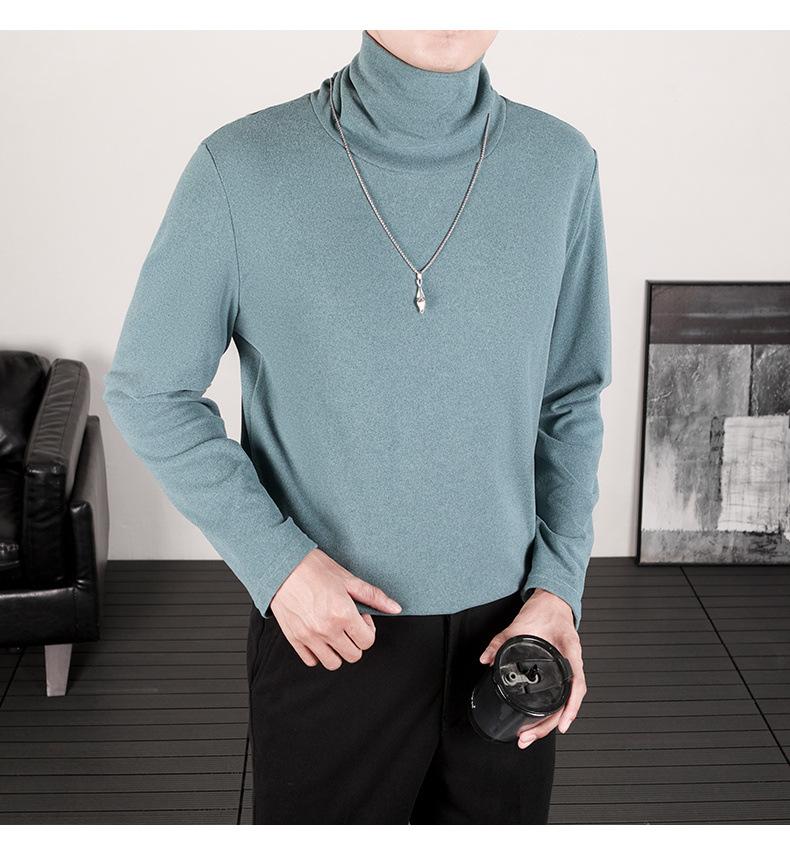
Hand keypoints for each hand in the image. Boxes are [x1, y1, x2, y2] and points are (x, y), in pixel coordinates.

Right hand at [269, 548, 401, 669]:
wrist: (282, 565)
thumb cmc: (314, 568)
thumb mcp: (348, 579)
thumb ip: (374, 596)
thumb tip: (395, 608)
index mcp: (343, 614)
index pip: (367, 641)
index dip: (368, 629)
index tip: (360, 617)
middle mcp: (326, 629)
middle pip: (353, 655)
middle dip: (355, 641)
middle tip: (348, 624)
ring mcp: (309, 637)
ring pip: (333, 663)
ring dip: (338, 650)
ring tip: (335, 632)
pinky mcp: (294, 639)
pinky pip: (311, 661)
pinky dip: (318, 653)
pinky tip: (319, 635)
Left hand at [479, 588, 584, 748]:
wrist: (552, 602)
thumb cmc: (544, 611)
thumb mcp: (519, 624)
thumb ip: (500, 641)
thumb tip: (485, 659)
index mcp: (569, 652)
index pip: (577, 684)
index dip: (571, 707)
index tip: (562, 725)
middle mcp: (572, 664)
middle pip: (568, 702)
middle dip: (549, 725)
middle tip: (528, 737)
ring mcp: (568, 668)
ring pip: (565, 702)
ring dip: (549, 722)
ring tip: (530, 736)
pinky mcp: (561, 670)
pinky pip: (561, 695)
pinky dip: (553, 711)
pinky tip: (541, 724)